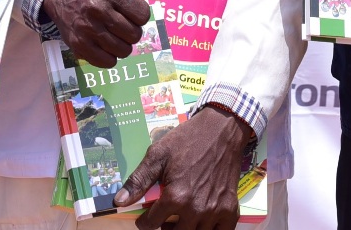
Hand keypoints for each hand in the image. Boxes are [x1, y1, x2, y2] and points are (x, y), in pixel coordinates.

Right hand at [41, 0, 150, 67]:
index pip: (144, 15)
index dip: (138, 14)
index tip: (128, 9)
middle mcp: (96, 8)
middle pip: (135, 35)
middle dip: (130, 30)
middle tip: (119, 22)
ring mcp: (86, 28)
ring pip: (123, 51)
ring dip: (120, 45)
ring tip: (111, 33)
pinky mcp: (78, 46)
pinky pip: (108, 62)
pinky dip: (108, 56)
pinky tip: (102, 43)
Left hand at [113, 106, 251, 229]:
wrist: (221, 131)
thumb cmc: (187, 140)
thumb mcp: (157, 155)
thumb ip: (138, 181)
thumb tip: (119, 202)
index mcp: (176, 197)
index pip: (152, 224)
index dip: (144, 222)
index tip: (144, 218)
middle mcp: (196, 209)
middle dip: (164, 229)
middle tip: (162, 219)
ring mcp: (215, 211)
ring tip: (180, 220)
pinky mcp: (231, 209)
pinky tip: (203, 222)